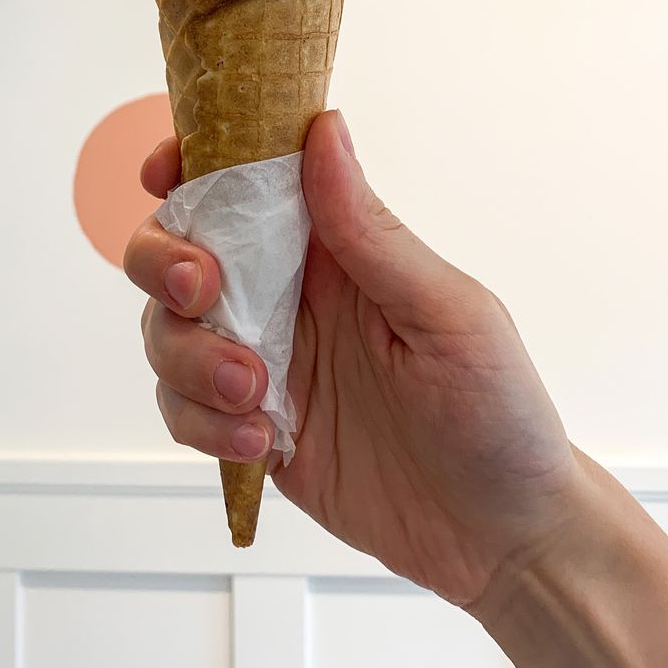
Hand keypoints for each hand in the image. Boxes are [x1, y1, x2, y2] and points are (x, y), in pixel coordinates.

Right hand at [124, 111, 583, 607]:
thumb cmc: (499, 413)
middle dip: (166, 262)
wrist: (501, 537)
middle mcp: (291, 297)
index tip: (166, 170)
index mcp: (337, 249)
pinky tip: (261, 443)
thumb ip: (371, 232)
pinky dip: (200, 423)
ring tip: (255, 397)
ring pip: (169, 332)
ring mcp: (267, 365)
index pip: (248, 182)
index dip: (193, 162)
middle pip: (180, 250)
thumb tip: (324, 129)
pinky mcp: (251, 430)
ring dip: (189, 357)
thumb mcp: (447, 314)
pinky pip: (184, 411)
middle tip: (201, 291)